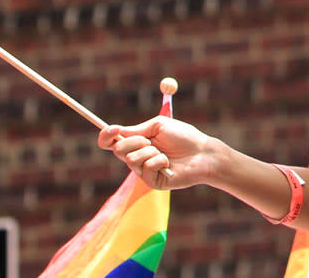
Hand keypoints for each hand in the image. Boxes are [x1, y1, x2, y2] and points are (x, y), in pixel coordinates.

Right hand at [98, 116, 217, 189]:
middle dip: (133, 141)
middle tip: (150, 140)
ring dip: (149, 151)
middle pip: (118, 150)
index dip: (106, 136)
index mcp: (137, 142)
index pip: (112, 142)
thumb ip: (136, 130)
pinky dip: (158, 160)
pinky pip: (146, 168)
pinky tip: (168, 162)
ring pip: (131, 159)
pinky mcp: (153, 182)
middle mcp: (138, 157)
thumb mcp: (158, 126)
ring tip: (164, 152)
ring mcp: (144, 171)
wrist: (202, 152)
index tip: (111, 129)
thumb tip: (116, 131)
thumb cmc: (183, 137)